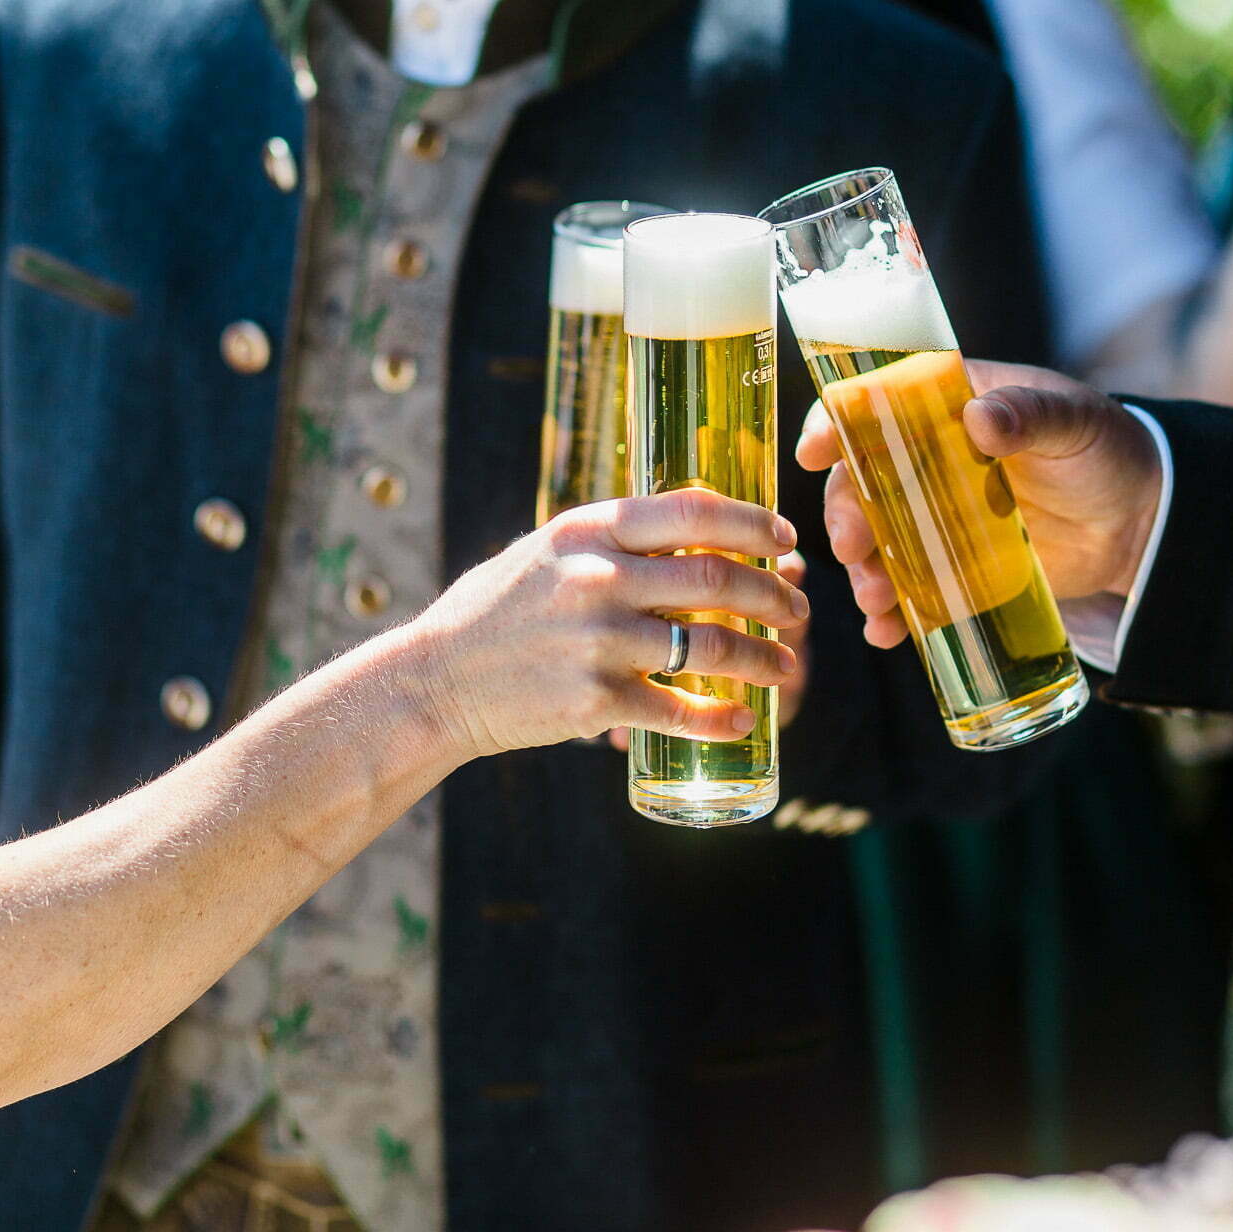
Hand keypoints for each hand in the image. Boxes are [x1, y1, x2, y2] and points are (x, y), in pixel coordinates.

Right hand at [406, 489, 806, 757]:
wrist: (436, 682)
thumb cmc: (497, 612)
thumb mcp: (548, 553)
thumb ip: (613, 543)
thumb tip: (701, 539)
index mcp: (588, 530)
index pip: (693, 511)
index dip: (752, 523)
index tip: (785, 538)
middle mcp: (597, 578)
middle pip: (716, 577)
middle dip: (772, 595)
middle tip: (796, 610)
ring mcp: (598, 641)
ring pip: (711, 645)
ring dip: (762, 657)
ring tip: (784, 666)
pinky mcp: (595, 700)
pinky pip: (679, 708)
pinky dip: (720, 717)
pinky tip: (741, 720)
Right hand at [798, 362, 1160, 645]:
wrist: (1142, 521)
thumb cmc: (1106, 450)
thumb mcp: (1073, 421)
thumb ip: (1030, 415)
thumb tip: (979, 418)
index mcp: (945, 408)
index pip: (873, 405)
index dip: (835, 424)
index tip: (814, 452)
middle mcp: (927, 462)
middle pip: (861, 483)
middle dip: (844, 516)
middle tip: (852, 547)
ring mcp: (936, 518)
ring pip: (877, 543)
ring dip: (863, 571)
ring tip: (875, 601)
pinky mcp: (954, 568)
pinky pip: (909, 590)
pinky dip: (893, 614)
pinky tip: (888, 632)